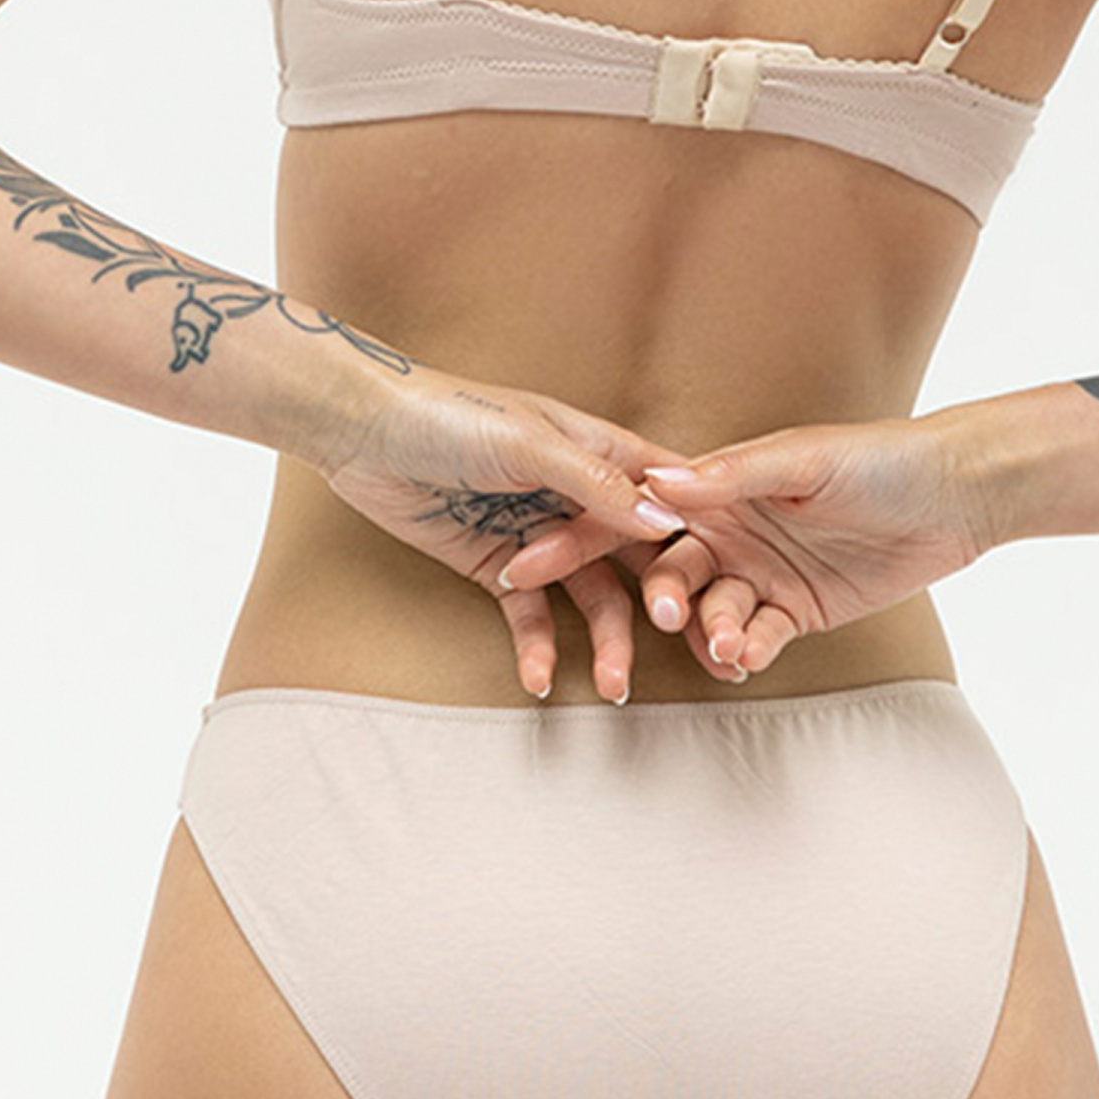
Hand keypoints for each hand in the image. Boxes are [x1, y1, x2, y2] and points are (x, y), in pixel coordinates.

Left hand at [315, 359, 751, 701]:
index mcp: (600, 450)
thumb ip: (595, 483)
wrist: (365, 430)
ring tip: (611, 686)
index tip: (732, 589)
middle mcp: (580, 495)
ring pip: (590, 596)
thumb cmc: (451, 413)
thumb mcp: (530, 443)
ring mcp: (542, 534)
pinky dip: (537, 647)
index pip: (666, 497)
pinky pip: (530, 615)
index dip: (699, 540)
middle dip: (663, 609)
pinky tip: (538, 679)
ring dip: (604, 642)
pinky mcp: (500, 565)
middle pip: (638, 559)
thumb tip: (666, 520)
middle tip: (689, 657)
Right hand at [493, 412, 995, 677]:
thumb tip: (658, 483)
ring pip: (708, 615)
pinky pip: (754, 639)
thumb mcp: (802, 458)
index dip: (581, 536)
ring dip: (704, 633)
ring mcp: (760, 574)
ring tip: (717, 645)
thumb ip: (732, 475)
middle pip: (663, 573)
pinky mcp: (795, 611)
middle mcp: (729, 531)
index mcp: (717, 487)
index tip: (526, 561)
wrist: (953, 493)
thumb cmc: (878, 458)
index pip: (634, 513)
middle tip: (645, 621)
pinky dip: (744, 651)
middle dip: (645, 599)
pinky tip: (744, 657)